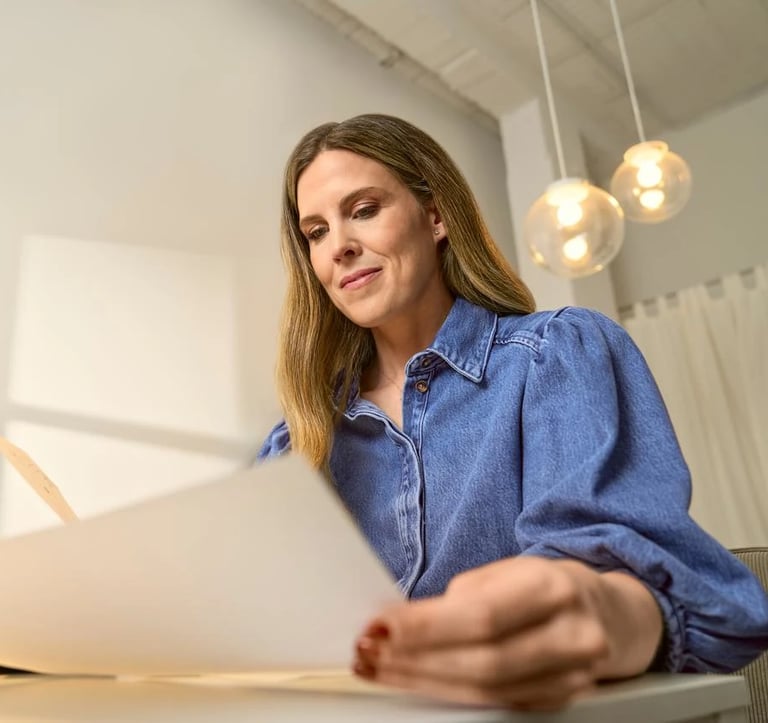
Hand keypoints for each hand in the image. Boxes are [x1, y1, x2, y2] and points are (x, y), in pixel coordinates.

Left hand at [352, 556, 661, 709]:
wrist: (609, 614)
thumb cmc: (548, 585)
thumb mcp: (510, 570)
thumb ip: (464, 595)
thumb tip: (406, 620)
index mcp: (552, 588)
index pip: (481, 615)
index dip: (426, 627)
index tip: (380, 626)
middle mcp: (570, 636)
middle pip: (481, 662)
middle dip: (415, 661)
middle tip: (370, 654)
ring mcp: (571, 678)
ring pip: (486, 692)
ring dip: (424, 683)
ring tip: (382, 670)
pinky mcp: (561, 703)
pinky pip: (497, 706)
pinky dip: (450, 696)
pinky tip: (419, 684)